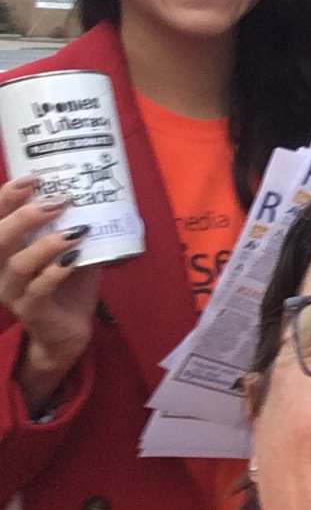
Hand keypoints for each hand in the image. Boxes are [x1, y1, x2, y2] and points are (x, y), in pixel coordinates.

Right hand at [0, 178, 101, 412]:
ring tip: (76, 231)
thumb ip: (77, 228)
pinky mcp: (31, 310)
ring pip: (17, 263)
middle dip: (25, 215)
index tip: (32, 178)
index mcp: (8, 249)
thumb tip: (101, 197)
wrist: (69, 331)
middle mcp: (1, 269)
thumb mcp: (74, 251)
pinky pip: (38, 289)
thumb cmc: (69, 286)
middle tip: (58, 201)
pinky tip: (75, 259)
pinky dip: (56, 272)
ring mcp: (13, 292)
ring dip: (46, 244)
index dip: (7, 196)